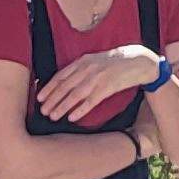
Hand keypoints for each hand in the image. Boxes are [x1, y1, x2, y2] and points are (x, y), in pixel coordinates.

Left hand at [38, 44, 166, 121]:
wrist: (138, 61)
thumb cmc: (115, 63)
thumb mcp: (96, 60)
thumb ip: (81, 69)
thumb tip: (65, 82)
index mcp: (83, 61)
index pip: (61, 75)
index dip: (49, 87)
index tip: (39, 98)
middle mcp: (88, 68)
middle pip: (65, 86)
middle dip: (52, 99)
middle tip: (43, 111)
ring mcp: (98, 77)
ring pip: (76, 94)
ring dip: (62, 106)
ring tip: (53, 116)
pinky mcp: (109, 87)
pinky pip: (91, 101)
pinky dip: (80, 109)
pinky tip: (72, 117)